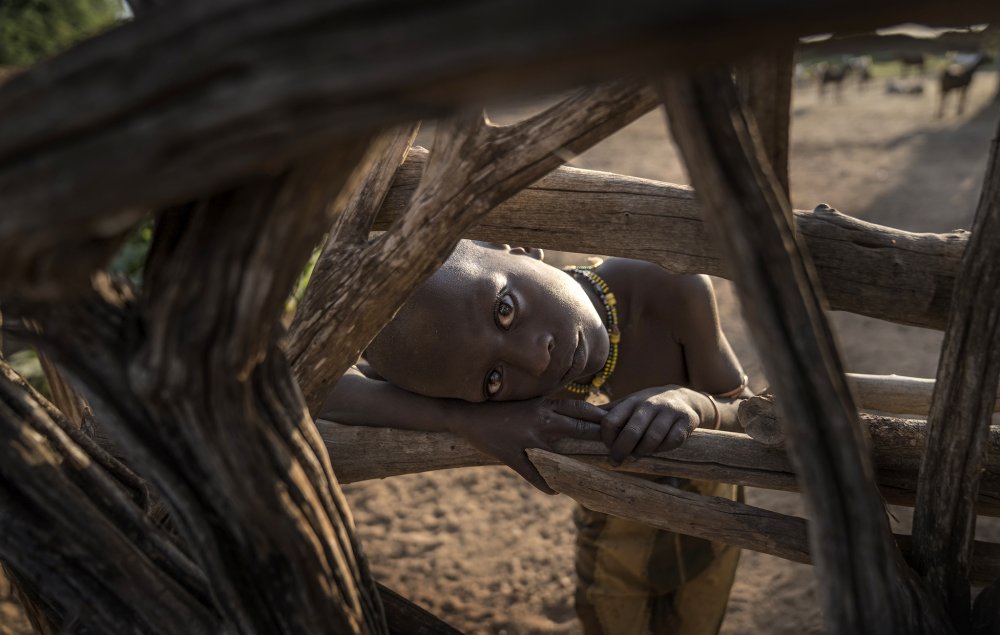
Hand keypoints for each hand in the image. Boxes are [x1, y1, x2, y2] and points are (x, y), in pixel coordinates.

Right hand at [451, 397, 603, 493]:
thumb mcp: (527, 401)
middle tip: (616, 447)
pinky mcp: (511, 455)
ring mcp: (526, 440)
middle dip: (598, 437)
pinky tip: (555, 492)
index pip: (579, 408)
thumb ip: (549, 407)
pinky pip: (531, 473)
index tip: (616, 423)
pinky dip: (544, 484)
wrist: (466, 412)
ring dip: (574, 465)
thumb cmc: (498, 406)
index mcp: (543, 406)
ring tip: (591, 476)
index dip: (599, 416)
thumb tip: (574, 413)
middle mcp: (539, 421)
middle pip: (576, 428)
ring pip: (557, 454)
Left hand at [599, 386, 709, 465]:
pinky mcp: (686, 421)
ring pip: (652, 439)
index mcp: (631, 401)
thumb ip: (608, 413)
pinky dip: (663, 449)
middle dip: (621, 451)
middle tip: (616, 461)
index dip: (606, 438)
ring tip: (637, 456)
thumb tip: (576, 418)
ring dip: (642, 452)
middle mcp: (649, 404)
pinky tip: (658, 449)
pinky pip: (672, 441)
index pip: (611, 421)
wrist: (685, 398)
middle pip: (631, 432)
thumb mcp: (628, 404)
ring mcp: (668, 412)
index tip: (608, 447)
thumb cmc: (648, 406)